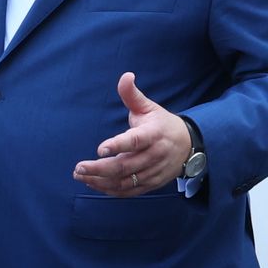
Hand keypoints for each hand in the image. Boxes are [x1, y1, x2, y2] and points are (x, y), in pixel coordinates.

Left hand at [74, 73, 194, 196]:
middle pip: (125, 166)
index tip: (100, 149)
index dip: (118, 146)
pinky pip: (128, 191)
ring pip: (125, 182)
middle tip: (79, 167)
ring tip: (80, 175)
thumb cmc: (162, 124)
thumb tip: (125, 76)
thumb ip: (132, 95)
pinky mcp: (151, 184)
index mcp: (154, 134)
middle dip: (100, 169)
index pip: (135, 141)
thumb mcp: (149, 107)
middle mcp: (154, 155)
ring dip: (100, 181)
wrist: (188, 146)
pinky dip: (110, 190)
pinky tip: (94, 183)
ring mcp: (153, 172)